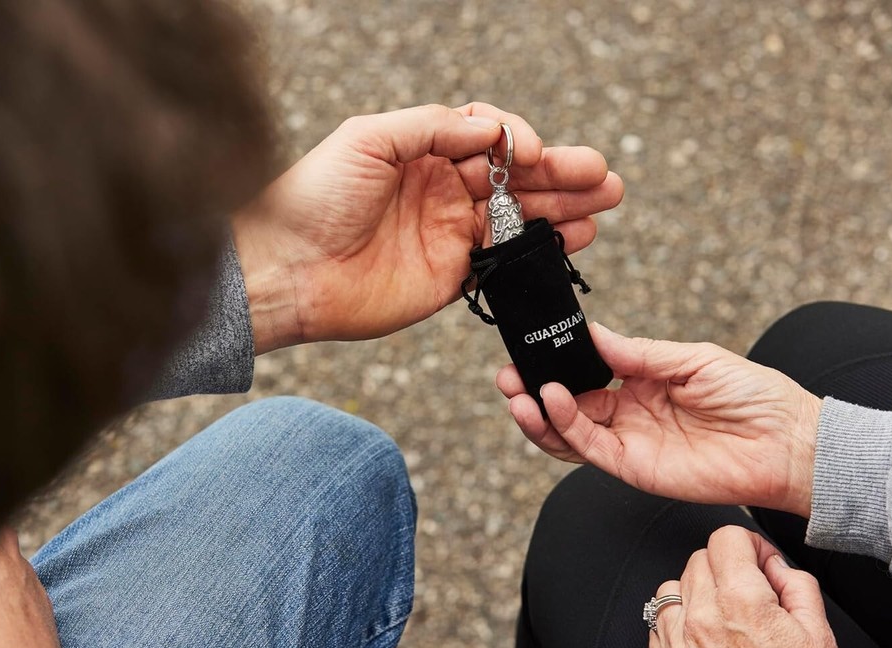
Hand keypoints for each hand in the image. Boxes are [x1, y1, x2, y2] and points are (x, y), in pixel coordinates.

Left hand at [232, 102, 622, 352]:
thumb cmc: (313, 198)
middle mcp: (440, 189)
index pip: (487, 137)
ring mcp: (448, 233)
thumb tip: (489, 130)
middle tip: (603, 175)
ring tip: (604, 201)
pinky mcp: (450, 275)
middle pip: (514, 176)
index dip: (516, 142)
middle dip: (562, 172)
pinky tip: (573, 239)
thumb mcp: (366, 139)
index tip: (530, 154)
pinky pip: (506, 260)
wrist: (286, 271)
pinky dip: (542, 249)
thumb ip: (430, 128)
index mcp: (421, 151)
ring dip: (564, 208)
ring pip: (520, 216)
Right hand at [497, 323, 822, 516]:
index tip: (529, 346)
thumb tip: (591, 333)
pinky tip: (552, 402)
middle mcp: (627, 413)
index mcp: (640, 383)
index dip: (554, 363)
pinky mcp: (635, 468)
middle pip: (566, 403)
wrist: (789, 443)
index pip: (584, 372)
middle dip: (532, 389)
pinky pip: (589, 449)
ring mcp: (628, 442)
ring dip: (539, 414)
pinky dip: (565, 427)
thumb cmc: (753, 396)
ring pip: (568, 431)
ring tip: (518, 393)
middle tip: (507, 376)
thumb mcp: (691, 359)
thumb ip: (637, 352)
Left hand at [648, 526, 837, 647]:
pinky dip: (678, 620)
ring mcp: (679, 640)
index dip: (748, 544)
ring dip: (697, 591)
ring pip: (674, 585)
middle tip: (750, 592)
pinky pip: (659, 620)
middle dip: (727, 567)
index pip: (726, 537)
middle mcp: (703, 616)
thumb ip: (797, 585)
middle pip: (700, 557)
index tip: (759, 562)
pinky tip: (706, 635)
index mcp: (742, 602)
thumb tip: (775, 564)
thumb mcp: (817, 634)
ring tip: (725, 615)